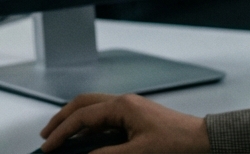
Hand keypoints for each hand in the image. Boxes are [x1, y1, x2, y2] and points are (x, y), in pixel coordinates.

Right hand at [39, 93, 209, 152]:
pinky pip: (105, 118)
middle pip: (83, 105)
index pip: (82, 117)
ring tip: (61, 136)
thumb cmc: (178, 144)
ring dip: (75, 121)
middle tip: (46, 136)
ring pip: (93, 109)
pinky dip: (90, 127)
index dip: (62, 133)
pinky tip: (85, 141)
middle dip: (62, 119)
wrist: (204, 141)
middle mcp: (123, 103)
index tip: (48, 147)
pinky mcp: (135, 118)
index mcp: (122, 106)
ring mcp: (129, 109)